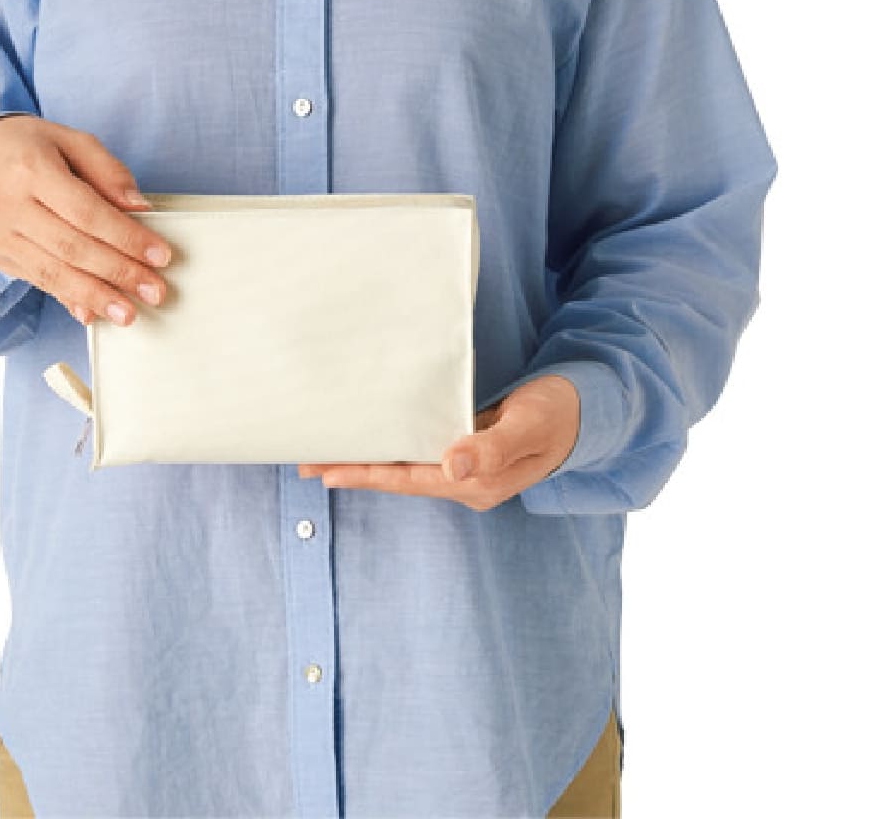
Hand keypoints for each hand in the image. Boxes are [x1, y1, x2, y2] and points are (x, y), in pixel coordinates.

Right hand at [0, 114, 172, 326]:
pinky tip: (93, 312)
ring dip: (95, 296)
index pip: (86, 211)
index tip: (160, 255)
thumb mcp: (70, 140)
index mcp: (31, 170)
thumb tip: (140, 208)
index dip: (126, 237)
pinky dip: (68, 298)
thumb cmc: (27, 147)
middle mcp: (10, 206)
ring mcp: (0, 236)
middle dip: (118, 273)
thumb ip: (108, 172)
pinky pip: (38, 281)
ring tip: (128, 313)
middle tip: (154, 290)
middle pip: (72, 247)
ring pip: (54, 272)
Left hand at [297, 373, 580, 511]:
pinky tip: (372, 443)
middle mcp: (466, 481)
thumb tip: (452, 465)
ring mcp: (467, 469)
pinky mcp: (468, 451)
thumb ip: (493, 448)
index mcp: (476, 481)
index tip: (325, 469)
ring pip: (404, 468)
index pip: (407, 479)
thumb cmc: (560, 412)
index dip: (365, 474)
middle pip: (397, 478)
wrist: (589, 411)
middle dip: (352, 470)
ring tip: (324, 457)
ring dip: (366, 462)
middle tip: (304, 463)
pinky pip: (419, 454)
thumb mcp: (529, 425)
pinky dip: (390, 449)